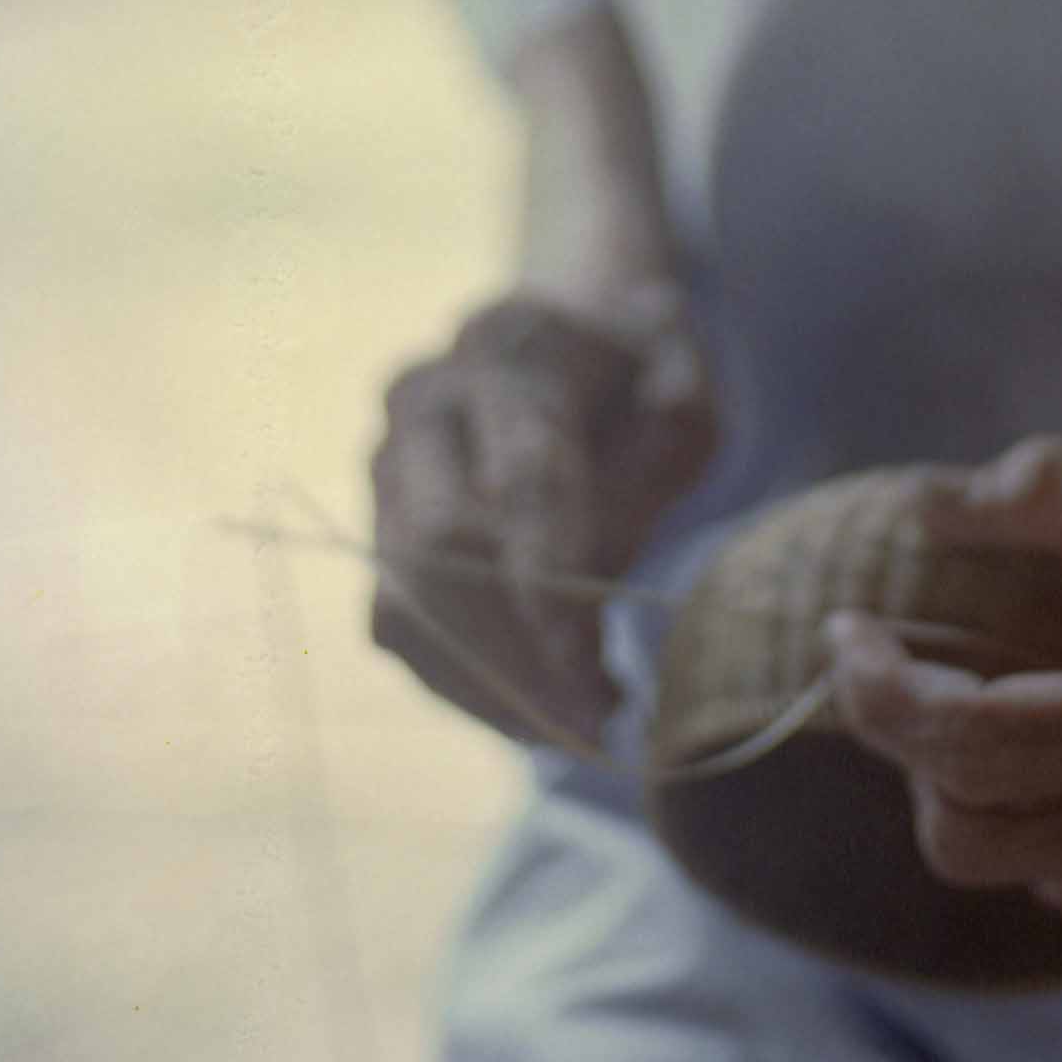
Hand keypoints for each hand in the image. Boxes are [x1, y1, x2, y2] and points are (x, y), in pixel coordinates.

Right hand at [368, 278, 718, 747]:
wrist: (555, 331)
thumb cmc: (633, 367)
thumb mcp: (683, 376)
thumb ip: (668, 429)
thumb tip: (620, 522)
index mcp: (506, 355)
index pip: (519, 481)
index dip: (550, 583)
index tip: (593, 672)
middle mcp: (423, 407)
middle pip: (440, 549)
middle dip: (515, 652)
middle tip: (592, 725)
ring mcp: (386, 469)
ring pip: (407, 601)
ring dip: (487, 686)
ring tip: (574, 730)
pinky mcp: (378, 530)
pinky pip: (399, 627)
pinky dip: (463, 685)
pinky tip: (534, 713)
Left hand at [824, 438, 1061, 964]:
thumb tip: (923, 502)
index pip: (975, 743)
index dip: (880, 694)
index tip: (847, 636)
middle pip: (966, 828)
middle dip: (918, 744)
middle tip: (926, 666)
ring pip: (1014, 864)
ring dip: (987, 781)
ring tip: (1038, 697)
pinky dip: (1058, 819)